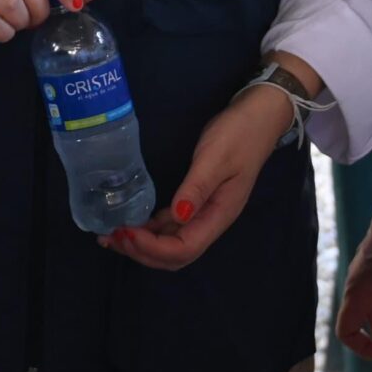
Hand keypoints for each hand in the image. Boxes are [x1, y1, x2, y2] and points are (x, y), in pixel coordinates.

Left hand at [105, 84, 292, 270]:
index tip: (127, 231)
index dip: (153, 248)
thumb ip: (197, 188)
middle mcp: (211, 221)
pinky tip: (132, 222)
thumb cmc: (238, 135)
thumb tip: (178, 216)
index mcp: (219, 215)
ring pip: (171, 243)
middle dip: (143, 252)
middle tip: (111, 237)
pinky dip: (150, 229)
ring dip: (143, 244)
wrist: (259, 116)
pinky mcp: (196, 201)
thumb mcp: (216, 158)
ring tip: (113, 234)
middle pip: (176, 255)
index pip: (184, 249)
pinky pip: (171, 226)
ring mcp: (204, 212)